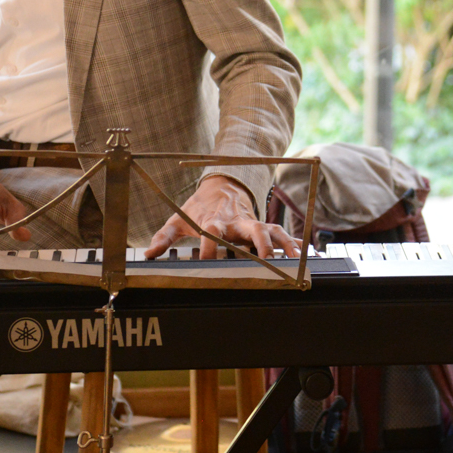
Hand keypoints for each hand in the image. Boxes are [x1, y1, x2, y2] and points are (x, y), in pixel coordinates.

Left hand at [144, 174, 298, 260]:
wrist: (220, 187)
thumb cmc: (198, 208)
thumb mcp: (178, 219)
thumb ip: (164, 237)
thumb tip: (149, 253)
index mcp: (213, 221)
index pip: (211, 235)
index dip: (209, 250)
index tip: (208, 265)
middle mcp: (235, 222)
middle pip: (250, 229)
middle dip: (259, 243)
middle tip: (266, 258)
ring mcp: (251, 222)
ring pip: (271, 231)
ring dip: (283, 244)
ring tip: (294, 258)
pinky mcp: (262, 224)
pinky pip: (280, 232)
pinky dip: (292, 242)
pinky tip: (303, 254)